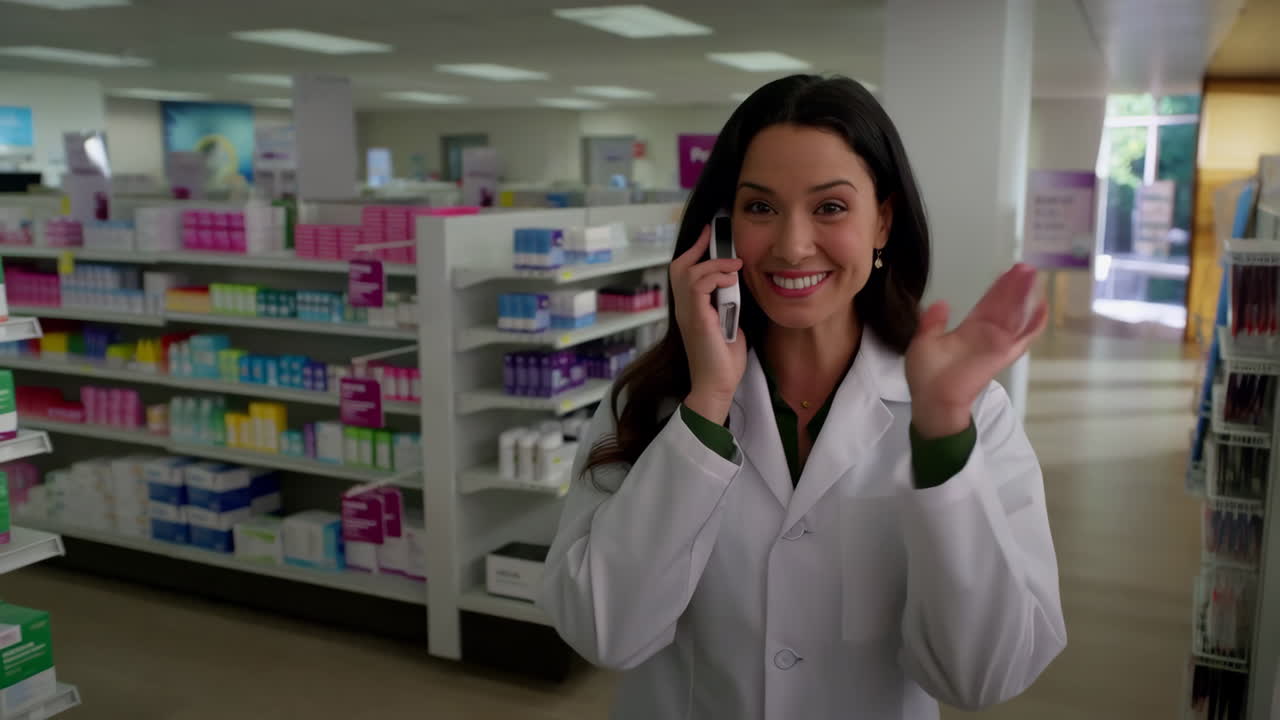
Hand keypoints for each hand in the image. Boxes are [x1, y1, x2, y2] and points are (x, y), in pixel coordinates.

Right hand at [670, 225, 747, 423]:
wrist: (717, 385)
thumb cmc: (723, 360)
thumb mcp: (729, 324)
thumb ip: (728, 305)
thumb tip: (737, 288)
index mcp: (690, 309)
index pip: (683, 273)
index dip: (694, 251)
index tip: (708, 235)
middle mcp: (684, 309)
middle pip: (679, 266)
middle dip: (698, 248)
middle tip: (714, 236)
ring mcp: (687, 313)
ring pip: (688, 272)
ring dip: (714, 264)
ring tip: (734, 267)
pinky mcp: (697, 319)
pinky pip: (698, 285)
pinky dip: (716, 277)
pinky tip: (730, 280)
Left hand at [905, 263, 1047, 437]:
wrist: (932, 399)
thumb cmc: (926, 374)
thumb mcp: (924, 341)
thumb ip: (933, 322)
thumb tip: (941, 303)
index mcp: (969, 330)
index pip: (988, 305)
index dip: (999, 289)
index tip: (1008, 272)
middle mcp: (986, 335)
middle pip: (1005, 306)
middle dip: (1015, 287)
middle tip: (1026, 267)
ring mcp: (996, 344)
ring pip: (1015, 316)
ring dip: (1025, 297)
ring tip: (1033, 277)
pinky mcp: (1002, 355)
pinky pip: (1022, 339)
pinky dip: (1033, 325)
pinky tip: (1041, 307)